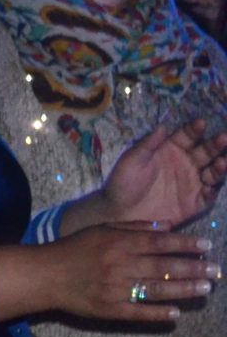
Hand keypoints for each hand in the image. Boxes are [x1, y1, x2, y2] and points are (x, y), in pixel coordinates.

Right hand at [40, 222, 216, 322]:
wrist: (45, 275)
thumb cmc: (74, 249)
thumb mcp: (100, 230)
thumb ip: (133, 227)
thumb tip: (166, 227)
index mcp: (118, 243)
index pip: (159, 243)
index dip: (184, 244)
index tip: (206, 246)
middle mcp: (120, 265)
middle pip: (163, 267)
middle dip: (193, 268)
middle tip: (216, 270)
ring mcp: (116, 289)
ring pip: (157, 289)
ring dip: (184, 290)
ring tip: (205, 288)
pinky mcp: (109, 309)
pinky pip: (138, 312)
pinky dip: (158, 313)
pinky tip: (176, 314)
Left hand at [99, 121, 226, 226]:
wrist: (120, 213)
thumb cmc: (123, 182)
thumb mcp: (132, 160)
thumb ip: (148, 144)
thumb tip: (162, 126)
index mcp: (170, 150)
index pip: (187, 136)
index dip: (194, 129)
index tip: (202, 123)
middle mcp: (185, 163)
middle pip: (205, 151)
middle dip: (216, 144)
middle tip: (224, 137)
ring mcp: (192, 182)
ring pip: (212, 171)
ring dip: (220, 165)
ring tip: (223, 161)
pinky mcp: (196, 201)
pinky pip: (210, 193)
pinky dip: (215, 187)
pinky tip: (214, 182)